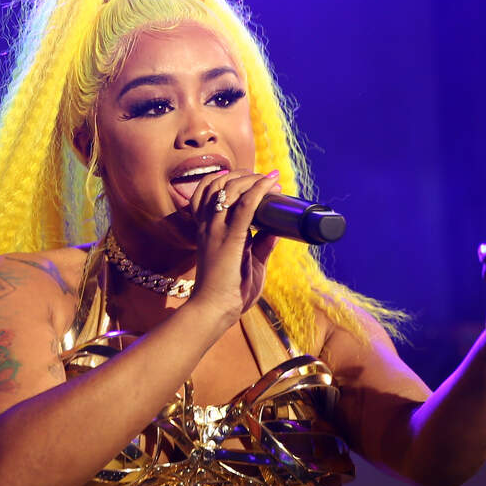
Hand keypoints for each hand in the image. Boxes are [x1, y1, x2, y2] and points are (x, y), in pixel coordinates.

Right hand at [185, 169, 281, 321]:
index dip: (227, 179)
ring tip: (268, 179)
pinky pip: (245, 206)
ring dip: (250, 179)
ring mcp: (216, 231)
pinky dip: (258, 190)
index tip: (251, 180)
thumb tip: (278, 229)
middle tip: (262, 178)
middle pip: (216, 184)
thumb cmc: (229, 292)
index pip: (208, 192)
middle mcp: (208, 225)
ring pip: (229, 189)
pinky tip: (270, 184)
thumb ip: (261, 246)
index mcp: (207, 229)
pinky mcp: (230, 239)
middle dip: (240, 174)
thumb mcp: (249, 263)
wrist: (214, 311)